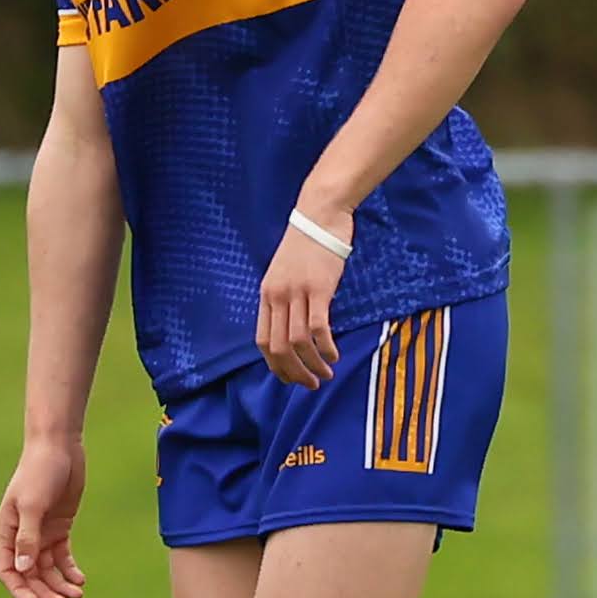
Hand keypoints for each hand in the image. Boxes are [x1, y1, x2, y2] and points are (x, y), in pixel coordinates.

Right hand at [0, 436, 86, 597]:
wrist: (59, 448)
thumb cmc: (39, 472)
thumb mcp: (33, 505)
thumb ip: (27, 538)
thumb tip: (23, 569)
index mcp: (7, 531)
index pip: (8, 570)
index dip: (21, 591)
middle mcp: (22, 536)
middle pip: (31, 574)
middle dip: (46, 592)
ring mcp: (41, 532)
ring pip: (48, 568)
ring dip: (60, 584)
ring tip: (77, 595)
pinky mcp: (60, 527)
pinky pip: (62, 556)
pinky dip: (70, 570)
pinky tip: (80, 580)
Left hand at [257, 206, 350, 386]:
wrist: (320, 213)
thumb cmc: (308, 242)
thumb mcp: (287, 272)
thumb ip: (287, 297)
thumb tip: (295, 324)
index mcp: (267, 294)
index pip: (262, 341)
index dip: (275, 366)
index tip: (291, 378)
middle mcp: (277, 296)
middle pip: (277, 348)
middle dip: (294, 373)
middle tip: (311, 385)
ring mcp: (297, 292)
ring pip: (297, 342)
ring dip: (311, 365)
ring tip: (326, 374)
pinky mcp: (318, 288)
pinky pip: (317, 327)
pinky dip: (325, 347)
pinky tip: (334, 355)